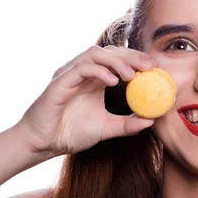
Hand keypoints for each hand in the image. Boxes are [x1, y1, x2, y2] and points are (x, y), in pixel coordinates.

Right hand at [17, 45, 158, 156]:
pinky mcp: (59, 82)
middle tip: (150, 67)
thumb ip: (127, 124)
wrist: (42, 144)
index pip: (118, 59)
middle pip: (109, 52)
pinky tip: (113, 82)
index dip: (137, 60)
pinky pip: (81, 68)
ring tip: (131, 76)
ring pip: (95, 54)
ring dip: (116, 61)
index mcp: (94, 79)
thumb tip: (152, 120)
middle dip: (132, 56)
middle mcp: (82, 72)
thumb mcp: (106, 129)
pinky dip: (99, 71)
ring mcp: (70, 74)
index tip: (156, 68)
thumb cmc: (70, 134)